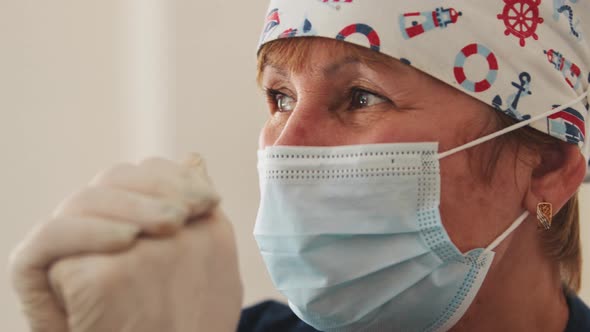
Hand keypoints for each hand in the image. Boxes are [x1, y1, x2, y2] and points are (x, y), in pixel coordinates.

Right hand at [9, 155, 242, 331]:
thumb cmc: (186, 320)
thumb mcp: (205, 258)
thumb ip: (196, 209)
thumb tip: (194, 157)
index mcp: (129, 214)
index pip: (143, 174)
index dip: (175, 178)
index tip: (211, 199)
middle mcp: (95, 222)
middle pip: (115, 180)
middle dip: (158, 190)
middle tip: (189, 214)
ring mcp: (64, 243)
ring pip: (85, 201)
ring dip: (131, 207)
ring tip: (170, 224)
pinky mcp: (34, 268)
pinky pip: (51, 236)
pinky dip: (87, 230)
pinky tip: (125, 240)